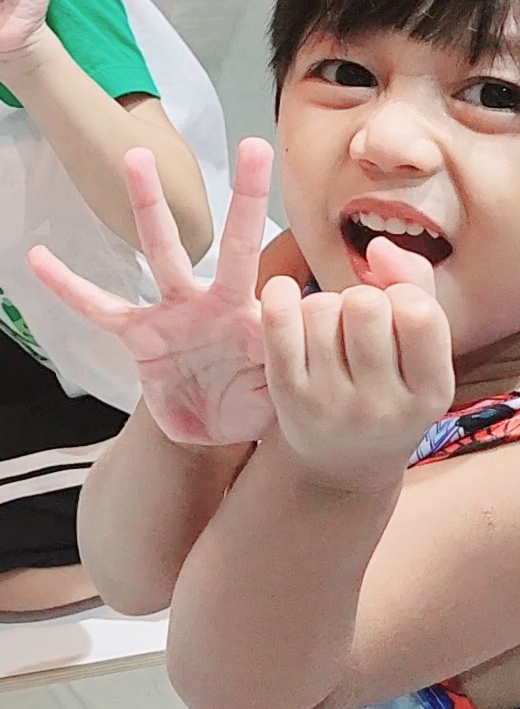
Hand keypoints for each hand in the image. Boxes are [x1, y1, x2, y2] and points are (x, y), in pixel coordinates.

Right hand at [29, 138, 276, 445]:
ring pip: (163, 252)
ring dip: (150, 206)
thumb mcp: (279, 399)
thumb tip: (301, 350)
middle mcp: (217, 303)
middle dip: (245, 196)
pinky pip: (99, 307)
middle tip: (254, 144)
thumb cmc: (253, 405)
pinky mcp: (139, 335)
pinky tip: (37, 256)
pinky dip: (68, 285)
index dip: (306, 290)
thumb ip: (286, 375)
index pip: (284, 284)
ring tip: (136, 157)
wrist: (210, 432)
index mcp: (256, 319)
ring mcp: (174, 313)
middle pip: (233, 243)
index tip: (321, 251)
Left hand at [260, 240, 454, 492]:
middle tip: (358, 323)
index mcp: (430, 393)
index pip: (420, 313)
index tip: (396, 311)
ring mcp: (330, 403)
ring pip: (320, 307)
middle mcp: (382, 406)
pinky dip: (280, 295)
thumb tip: (378, 245)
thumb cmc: (387, 390)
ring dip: (324, 304)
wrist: (340, 463)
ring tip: (330, 331)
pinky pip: (278, 320)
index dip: (403, 294)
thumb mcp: (421, 354)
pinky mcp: (286, 395)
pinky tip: (285, 297)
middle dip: (361, 298)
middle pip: (365, 304)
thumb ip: (415, 287)